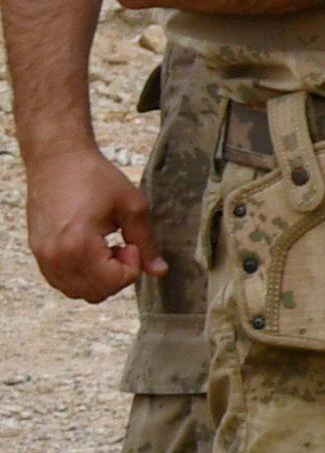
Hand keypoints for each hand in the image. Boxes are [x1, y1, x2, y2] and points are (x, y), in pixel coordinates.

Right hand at [25, 139, 155, 300]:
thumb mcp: (132, 206)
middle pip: (96, 293)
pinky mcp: (37, 252)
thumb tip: (160, 271)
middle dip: (117, 275)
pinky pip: (62, 281)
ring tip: (107, 246)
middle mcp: (55, 257)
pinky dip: (82, 274)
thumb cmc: (95, 177)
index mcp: (77, 246)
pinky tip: (92, 249)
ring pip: (78, 291)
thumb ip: (146, 242)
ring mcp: (42, 257)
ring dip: (99, 277)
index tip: (130, 242)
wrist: (57, 159)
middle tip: (123, 245)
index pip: (113, 283)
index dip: (132, 266)